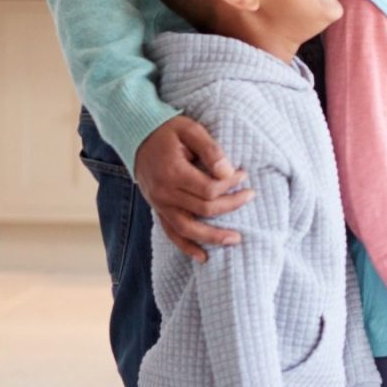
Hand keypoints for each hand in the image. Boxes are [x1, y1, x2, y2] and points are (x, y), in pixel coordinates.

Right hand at [134, 116, 243, 261]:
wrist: (136, 136)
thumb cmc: (167, 131)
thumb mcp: (190, 130)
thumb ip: (210, 150)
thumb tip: (228, 173)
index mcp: (173, 172)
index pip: (209, 189)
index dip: (231, 185)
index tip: (243, 174)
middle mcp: (164, 193)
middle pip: (204, 209)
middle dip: (231, 205)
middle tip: (250, 196)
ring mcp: (159, 205)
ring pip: (188, 229)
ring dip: (213, 237)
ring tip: (235, 239)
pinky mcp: (158, 210)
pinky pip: (172, 233)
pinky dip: (187, 247)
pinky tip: (203, 257)